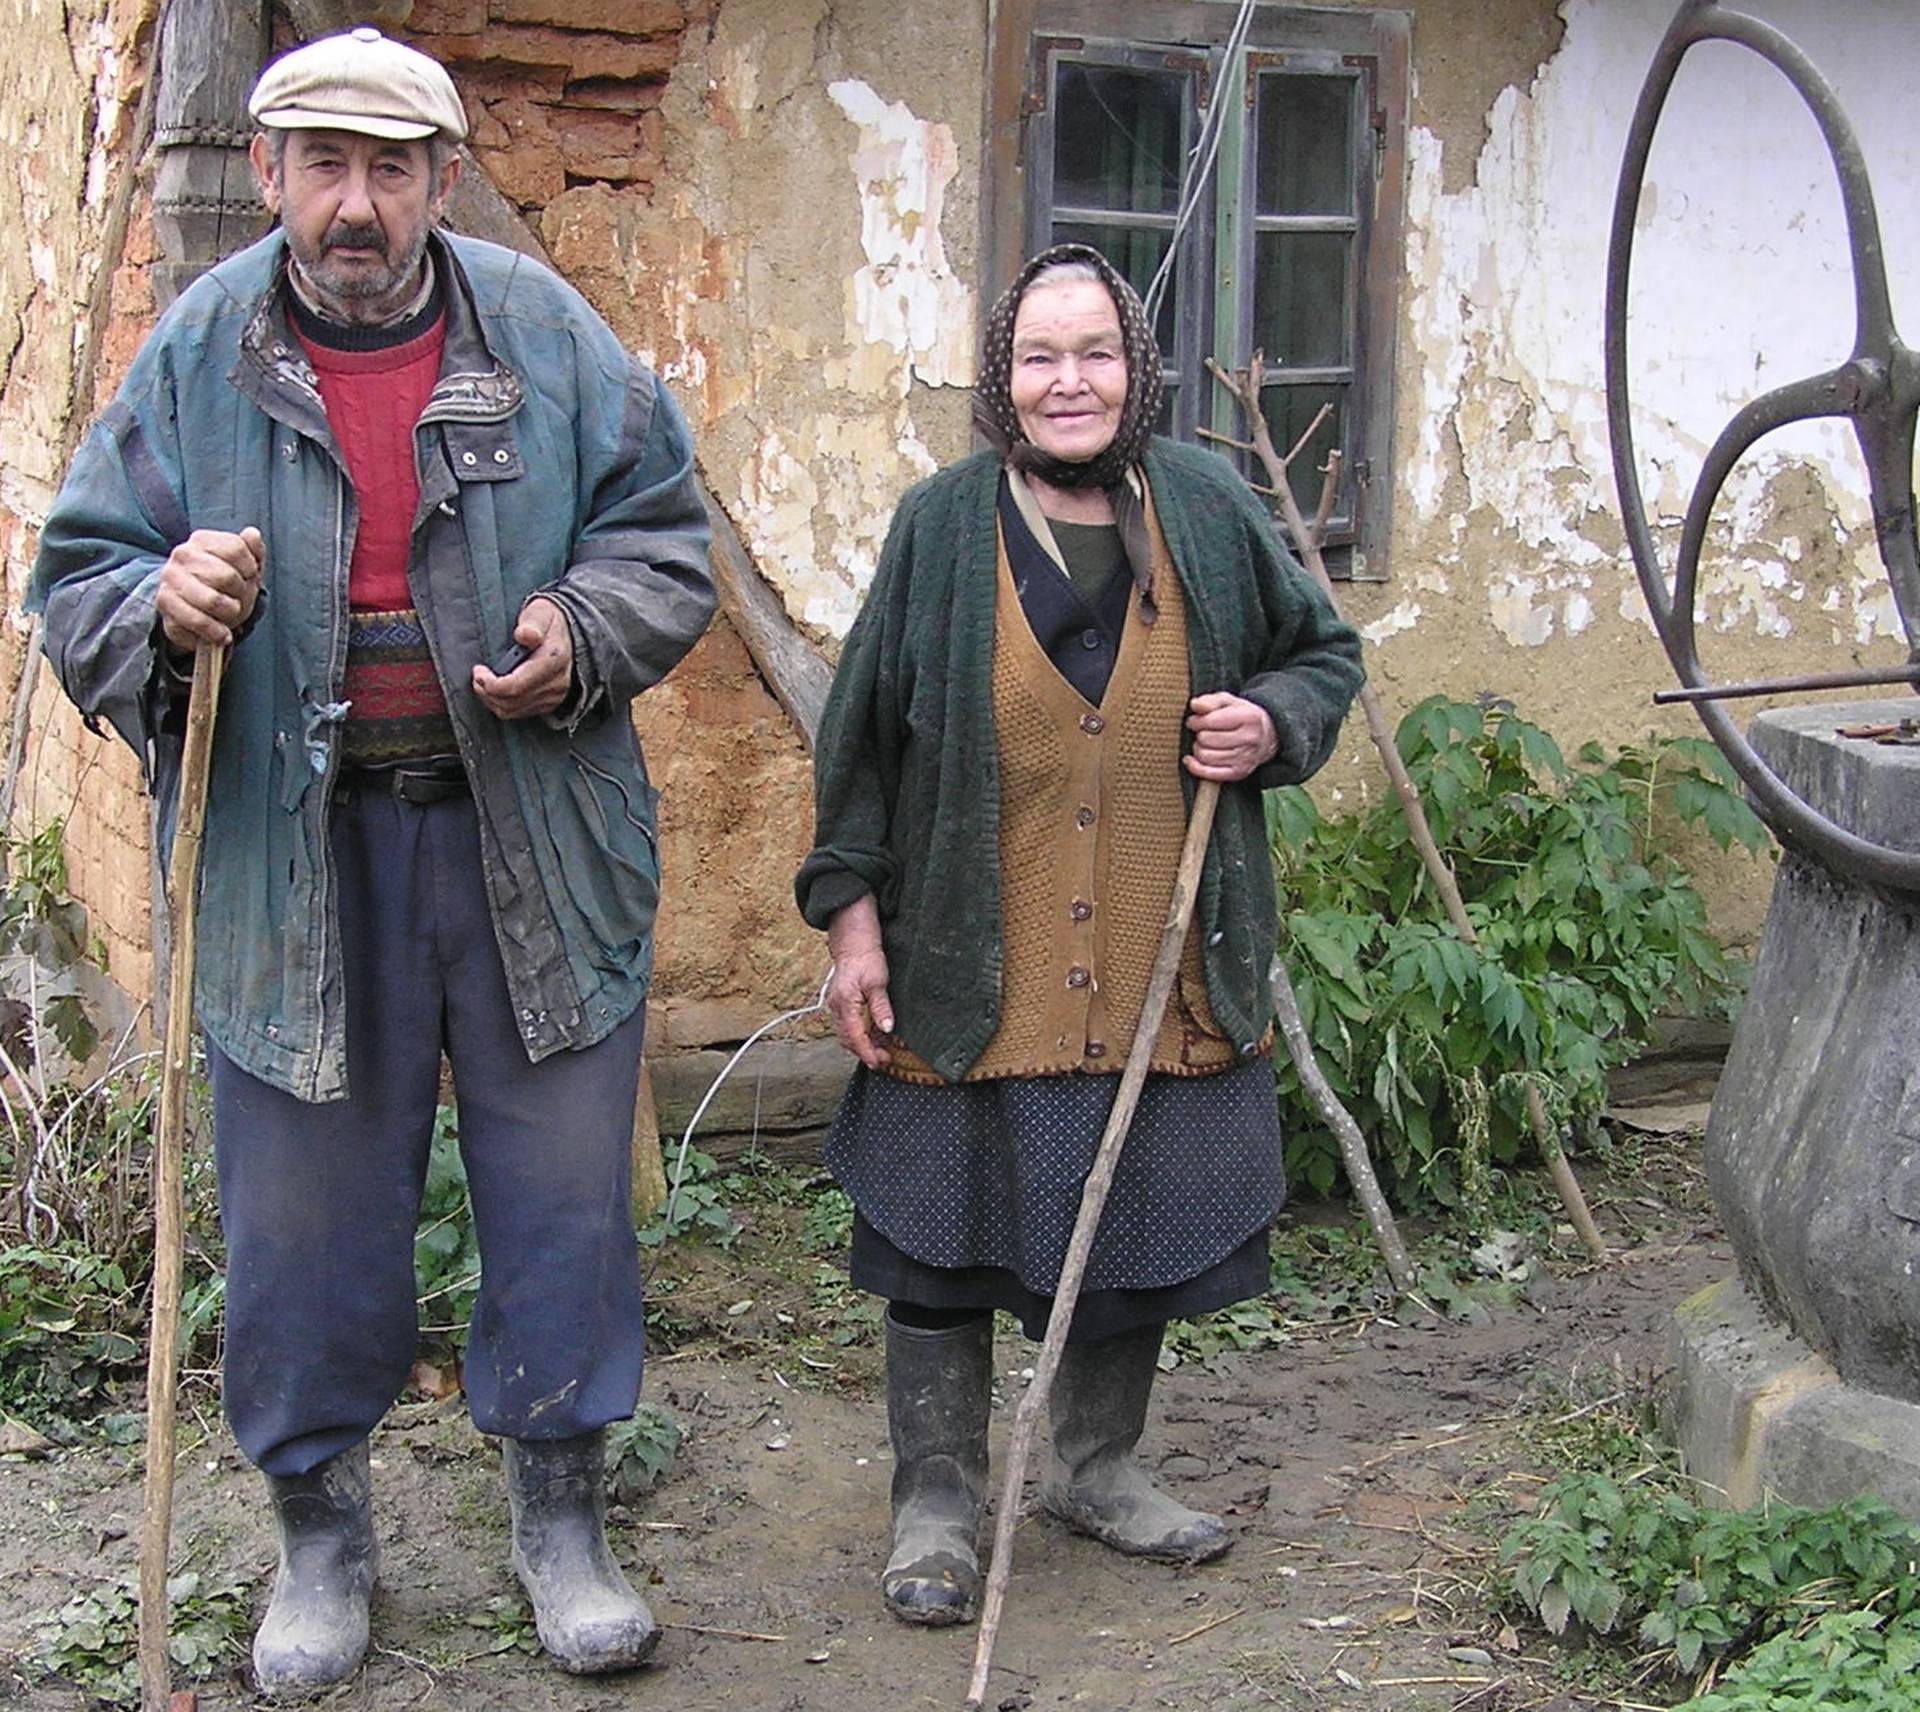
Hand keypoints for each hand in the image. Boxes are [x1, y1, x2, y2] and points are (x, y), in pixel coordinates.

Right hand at [156, 527, 263, 648]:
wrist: (194, 608)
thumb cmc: (224, 585)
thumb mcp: (244, 565)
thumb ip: (252, 549)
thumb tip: (252, 534)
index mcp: (202, 540)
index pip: (235, 549)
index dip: (250, 568)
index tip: (250, 577)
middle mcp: (182, 555)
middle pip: (226, 576)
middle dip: (241, 593)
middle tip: (239, 599)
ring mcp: (171, 579)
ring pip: (212, 600)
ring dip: (230, 614)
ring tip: (231, 616)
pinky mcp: (165, 604)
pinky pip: (198, 621)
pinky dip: (216, 632)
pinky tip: (223, 635)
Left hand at [472, 596, 572, 719]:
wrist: (569, 633)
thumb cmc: (548, 621)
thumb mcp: (540, 613)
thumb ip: (532, 623)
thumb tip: (524, 635)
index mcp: (553, 660)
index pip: (516, 686)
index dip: (491, 684)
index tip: (479, 670)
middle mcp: (557, 682)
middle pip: (512, 701)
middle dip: (487, 692)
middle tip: (478, 676)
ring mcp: (555, 696)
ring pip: (513, 710)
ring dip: (492, 700)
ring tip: (484, 683)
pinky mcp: (550, 703)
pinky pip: (520, 713)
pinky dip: (503, 704)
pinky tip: (496, 690)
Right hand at [826, 893, 893, 1068]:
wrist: (854, 945)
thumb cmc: (865, 959)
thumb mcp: (877, 982)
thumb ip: (880, 1007)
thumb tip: (886, 1028)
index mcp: (844, 1004)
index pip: (854, 1036)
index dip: (866, 1052)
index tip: (878, 1062)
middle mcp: (836, 1008)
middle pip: (848, 1040)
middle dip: (865, 1053)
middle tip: (885, 1060)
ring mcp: (837, 1008)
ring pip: (847, 1035)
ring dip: (863, 1045)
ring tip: (882, 1051)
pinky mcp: (841, 1006)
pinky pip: (848, 1026)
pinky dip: (861, 1035)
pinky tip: (876, 1037)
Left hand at [1184, 691, 1278, 781]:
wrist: (1265, 737)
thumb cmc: (1241, 716)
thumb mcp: (1228, 702)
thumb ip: (1210, 701)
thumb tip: (1195, 705)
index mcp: (1248, 717)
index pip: (1210, 721)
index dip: (1196, 721)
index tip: (1195, 721)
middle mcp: (1250, 739)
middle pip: (1205, 739)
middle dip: (1199, 734)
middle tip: (1202, 732)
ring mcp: (1245, 758)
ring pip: (1204, 756)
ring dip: (1198, 749)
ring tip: (1204, 743)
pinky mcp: (1239, 773)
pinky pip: (1208, 773)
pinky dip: (1195, 767)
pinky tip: (1192, 760)